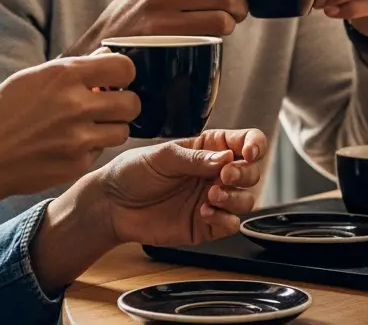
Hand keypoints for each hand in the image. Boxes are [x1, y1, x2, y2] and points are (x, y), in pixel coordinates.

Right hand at [0, 50, 138, 263]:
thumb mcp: (32, 78)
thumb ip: (74, 69)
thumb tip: (107, 56)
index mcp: (64, 75)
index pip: (125, 68)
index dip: (122, 74)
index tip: (113, 80)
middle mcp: (76, 105)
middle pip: (133, 102)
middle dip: (123, 103)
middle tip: (106, 106)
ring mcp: (78, 138)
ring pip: (123, 131)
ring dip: (110, 128)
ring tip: (85, 128)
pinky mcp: (76, 165)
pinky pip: (101, 153)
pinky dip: (90, 149)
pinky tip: (66, 146)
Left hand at [28, 129, 266, 292]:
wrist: (111, 206)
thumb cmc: (132, 173)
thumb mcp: (162, 156)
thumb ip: (195, 158)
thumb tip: (226, 158)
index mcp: (208, 149)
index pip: (245, 142)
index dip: (255, 145)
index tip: (249, 152)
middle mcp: (215, 173)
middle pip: (252, 172)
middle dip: (244, 174)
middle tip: (225, 176)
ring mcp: (212, 200)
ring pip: (246, 199)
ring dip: (235, 197)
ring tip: (211, 195)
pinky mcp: (206, 225)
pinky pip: (230, 224)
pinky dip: (224, 219)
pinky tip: (204, 213)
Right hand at [64, 0, 247, 56]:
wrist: (99, 46)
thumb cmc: (137, 12)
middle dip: (239, 5)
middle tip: (235, 12)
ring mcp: (160, 17)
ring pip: (223, 19)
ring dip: (230, 24)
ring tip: (222, 26)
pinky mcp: (162, 43)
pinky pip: (210, 39)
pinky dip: (217, 40)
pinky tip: (207, 40)